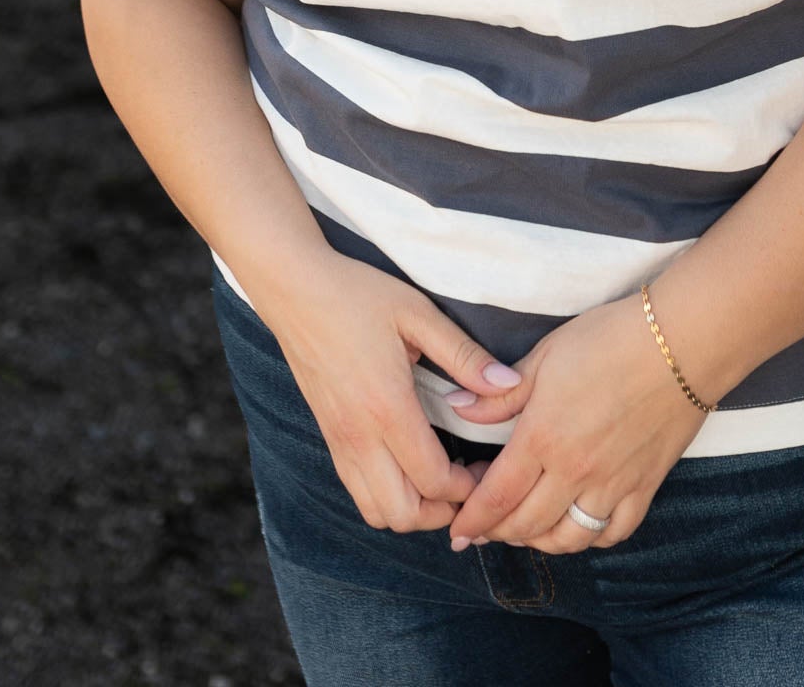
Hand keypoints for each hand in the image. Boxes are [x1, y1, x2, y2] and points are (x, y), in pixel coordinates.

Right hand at [263, 250, 524, 532]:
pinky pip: (357, 490)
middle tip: (467, 480)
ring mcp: (338, 441)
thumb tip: (509, 384)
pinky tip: (408, 464)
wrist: (293, 288)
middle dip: (442, 510)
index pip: (433, 481)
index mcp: (386, 407)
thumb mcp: (418, 314)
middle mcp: (359, 436)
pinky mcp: (328, 437)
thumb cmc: (357, 295)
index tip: (486, 467)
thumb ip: (464, 354)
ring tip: (440, 477)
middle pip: (403, 515)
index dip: (467, 488)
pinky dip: (386, 495)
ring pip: (376, 511)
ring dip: (413, 508)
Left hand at [441, 290, 709, 553]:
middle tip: (483, 526)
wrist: (681, 342)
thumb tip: (458, 409)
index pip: (496, 496)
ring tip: (525, 529)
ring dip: (540, 541)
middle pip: (527, 524)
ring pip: (569, 538)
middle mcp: (575, 471)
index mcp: (543, 437)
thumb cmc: (610, 338)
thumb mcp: (545, 356)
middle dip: (497, 533)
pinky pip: (614, 532)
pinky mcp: (645, 486)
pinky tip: (579, 525)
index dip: (473, 519)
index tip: (457, 529)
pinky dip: (592, 537)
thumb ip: (500, 394)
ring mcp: (613, 484)